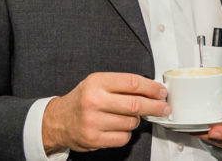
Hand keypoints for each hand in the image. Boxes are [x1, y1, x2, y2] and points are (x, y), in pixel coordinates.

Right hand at [41, 72, 168, 153]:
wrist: (57, 121)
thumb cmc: (83, 100)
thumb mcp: (98, 84)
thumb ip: (122, 85)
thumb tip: (152, 91)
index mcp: (97, 82)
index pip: (132, 83)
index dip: (152, 88)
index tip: (161, 92)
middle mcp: (93, 101)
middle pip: (136, 104)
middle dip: (155, 106)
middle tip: (164, 108)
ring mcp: (92, 121)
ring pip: (131, 122)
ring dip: (137, 121)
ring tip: (129, 117)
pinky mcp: (93, 139)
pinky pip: (123, 137)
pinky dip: (127, 133)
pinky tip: (119, 128)